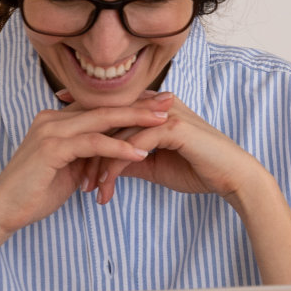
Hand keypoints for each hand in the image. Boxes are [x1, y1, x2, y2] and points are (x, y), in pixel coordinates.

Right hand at [0, 97, 171, 233]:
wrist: (3, 210)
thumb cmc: (35, 192)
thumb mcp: (69, 168)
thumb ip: (87, 154)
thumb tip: (112, 153)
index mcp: (56, 119)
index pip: (101, 107)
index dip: (131, 104)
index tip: (160, 103)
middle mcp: (52, 118)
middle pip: (104, 106)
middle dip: (140, 104)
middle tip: (171, 101)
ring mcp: (50, 130)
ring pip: (102, 119)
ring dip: (136, 120)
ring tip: (165, 122)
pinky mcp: (51, 148)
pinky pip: (93, 143)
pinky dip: (118, 147)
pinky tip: (141, 152)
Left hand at [59, 90, 271, 206]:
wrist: (232, 176)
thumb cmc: (198, 169)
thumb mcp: (155, 164)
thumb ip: (131, 157)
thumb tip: (105, 164)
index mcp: (154, 108)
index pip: (113, 107)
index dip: (84, 114)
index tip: (58, 125)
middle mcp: (158, 104)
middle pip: (110, 116)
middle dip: (83, 137)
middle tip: (62, 161)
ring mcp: (166, 113)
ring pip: (119, 132)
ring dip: (99, 161)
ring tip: (87, 186)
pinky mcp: (174, 127)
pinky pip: (135, 144)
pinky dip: (118, 164)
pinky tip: (106, 183)